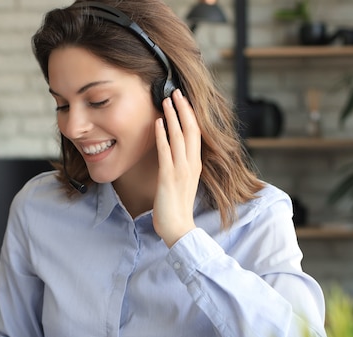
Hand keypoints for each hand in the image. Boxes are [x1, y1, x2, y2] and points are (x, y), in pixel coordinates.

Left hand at [153, 89, 201, 247]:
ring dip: (172, 117)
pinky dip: (162, 135)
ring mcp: (181, 170)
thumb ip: (180, 167)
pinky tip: (157, 123)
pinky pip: (166, 151)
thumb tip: (174, 154)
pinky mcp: (169, 177)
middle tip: (176, 91)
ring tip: (166, 100)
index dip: (190, 116)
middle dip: (183, 109)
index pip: (196, 134)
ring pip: (179, 136)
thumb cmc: (177, 208)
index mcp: (196, 165)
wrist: (179, 228)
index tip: (183, 101)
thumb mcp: (182, 183)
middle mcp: (191, 164)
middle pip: (191, 130)